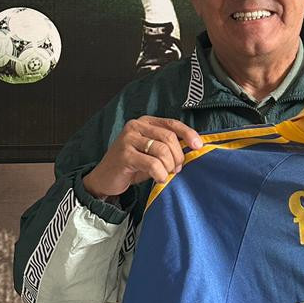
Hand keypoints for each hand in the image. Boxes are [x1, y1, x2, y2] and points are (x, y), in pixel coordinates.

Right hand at [81, 116, 204, 198]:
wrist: (105, 179)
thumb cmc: (132, 166)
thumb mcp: (152, 152)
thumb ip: (167, 147)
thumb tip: (192, 148)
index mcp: (145, 122)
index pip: (172, 124)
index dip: (188, 134)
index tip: (198, 146)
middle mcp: (135, 126)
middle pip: (169, 137)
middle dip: (178, 156)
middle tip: (177, 169)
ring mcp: (128, 139)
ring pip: (162, 151)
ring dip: (169, 167)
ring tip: (166, 174)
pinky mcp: (124, 154)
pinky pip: (152, 164)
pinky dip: (160, 174)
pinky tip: (159, 179)